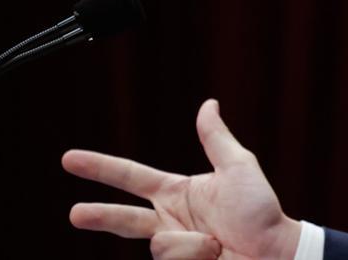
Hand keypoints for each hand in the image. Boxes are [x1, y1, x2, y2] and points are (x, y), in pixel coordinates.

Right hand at [63, 98, 302, 259]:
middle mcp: (169, 221)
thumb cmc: (262, 213)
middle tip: (75, 214)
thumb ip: (216, 139)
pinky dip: (194, 257)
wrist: (277, 255)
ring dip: (189, 243)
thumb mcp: (239, 167)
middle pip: (122, 219)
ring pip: (159, 245)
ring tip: (216, 244)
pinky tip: (215, 257)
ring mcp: (174, 249)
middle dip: (99, 216)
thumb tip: (208, 104)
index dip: (101, 168)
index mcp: (177, 193)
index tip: (70, 159)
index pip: (130, 177)